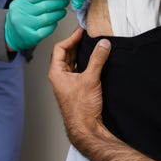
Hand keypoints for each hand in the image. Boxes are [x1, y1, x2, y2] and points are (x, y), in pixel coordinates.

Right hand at [4, 0, 70, 50]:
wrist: (11, 35)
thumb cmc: (20, 17)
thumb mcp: (26, 3)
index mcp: (20, 3)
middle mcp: (21, 14)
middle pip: (46, 5)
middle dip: (59, 2)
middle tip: (65, 1)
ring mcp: (26, 26)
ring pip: (48, 17)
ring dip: (59, 13)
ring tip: (62, 11)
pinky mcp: (32, 37)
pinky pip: (48, 29)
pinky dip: (54, 24)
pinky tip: (54, 22)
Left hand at [48, 27, 111, 142]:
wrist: (85, 129)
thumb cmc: (81, 109)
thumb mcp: (91, 79)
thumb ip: (97, 59)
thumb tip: (103, 44)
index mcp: (56, 73)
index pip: (60, 48)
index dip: (71, 38)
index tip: (81, 32)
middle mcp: (60, 77)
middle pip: (66, 54)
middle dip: (76, 44)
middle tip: (87, 35)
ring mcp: (67, 83)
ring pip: (73, 62)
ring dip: (81, 53)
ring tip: (92, 45)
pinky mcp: (76, 88)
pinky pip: (79, 70)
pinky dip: (86, 63)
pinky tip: (95, 61)